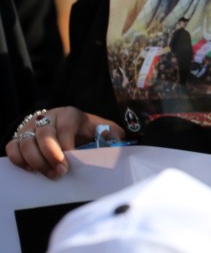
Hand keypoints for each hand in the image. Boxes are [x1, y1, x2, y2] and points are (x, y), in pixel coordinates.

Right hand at [5, 107, 124, 178]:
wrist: (66, 127)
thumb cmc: (86, 131)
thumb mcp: (102, 129)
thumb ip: (111, 134)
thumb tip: (118, 143)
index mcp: (69, 114)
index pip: (64, 127)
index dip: (65, 144)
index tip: (69, 161)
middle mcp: (47, 118)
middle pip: (43, 134)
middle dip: (50, 155)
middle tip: (59, 173)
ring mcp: (30, 127)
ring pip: (25, 142)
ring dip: (35, 161)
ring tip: (48, 175)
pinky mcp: (18, 138)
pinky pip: (12, 147)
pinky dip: (18, 160)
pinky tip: (31, 170)